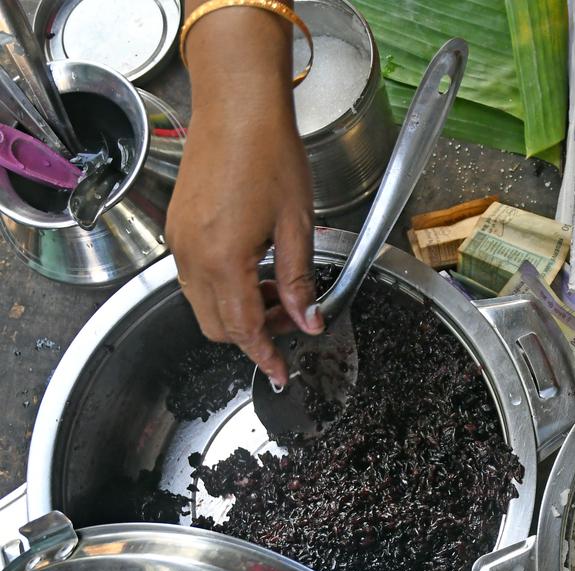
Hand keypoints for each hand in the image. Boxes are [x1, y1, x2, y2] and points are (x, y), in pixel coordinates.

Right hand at [166, 6, 322, 387]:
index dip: (265, 356)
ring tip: (278, 290)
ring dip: (239, 310)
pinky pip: (194, 275)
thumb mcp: (298, 226)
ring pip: (202, 303)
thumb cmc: (271, 155)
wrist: (237, 107)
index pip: (243, 329)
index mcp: (223, 259)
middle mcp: (192, 255)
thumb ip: (300, 281)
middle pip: (216, 325)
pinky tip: (255, 267)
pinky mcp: (178, 226)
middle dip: (254, 334)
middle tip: (293, 319)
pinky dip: (223, 286)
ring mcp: (179, 240)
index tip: (282, 373)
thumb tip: (310, 321)